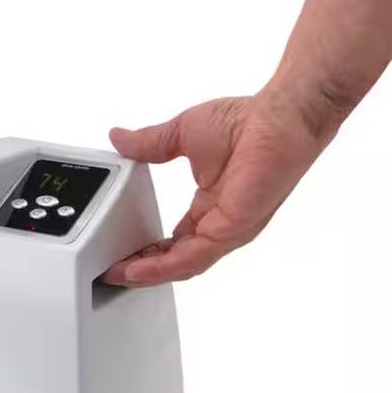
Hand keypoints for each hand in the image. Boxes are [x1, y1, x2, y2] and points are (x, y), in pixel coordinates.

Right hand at [103, 87, 344, 286]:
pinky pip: (194, 257)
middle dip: (143, 268)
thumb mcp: (181, 134)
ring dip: (149, 273)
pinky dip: (165, 267)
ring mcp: (227, 230)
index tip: (119, 252)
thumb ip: (149, 144)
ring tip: (119, 275)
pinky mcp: (232, 230)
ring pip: (183, 265)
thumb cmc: (244, 122)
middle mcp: (218, 223)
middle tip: (113, 270)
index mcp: (209, 206)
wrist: (278, 117)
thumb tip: (119, 139)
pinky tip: (140, 269)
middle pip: (176, 259)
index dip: (147, 250)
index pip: (174, 240)